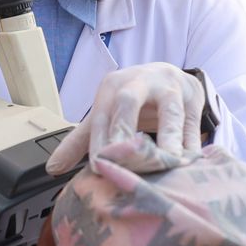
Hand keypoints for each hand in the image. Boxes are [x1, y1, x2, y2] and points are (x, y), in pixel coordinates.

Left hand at [46, 63, 204, 174]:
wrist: (169, 76)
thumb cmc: (131, 101)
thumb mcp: (105, 115)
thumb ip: (80, 141)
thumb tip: (52, 169)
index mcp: (112, 87)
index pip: (100, 116)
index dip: (98, 143)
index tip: (98, 168)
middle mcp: (138, 82)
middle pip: (128, 104)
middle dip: (123, 129)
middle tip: (122, 159)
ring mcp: (169, 87)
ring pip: (169, 112)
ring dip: (168, 139)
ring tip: (168, 162)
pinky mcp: (193, 98)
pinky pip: (193, 124)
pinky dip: (192, 144)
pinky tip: (190, 163)